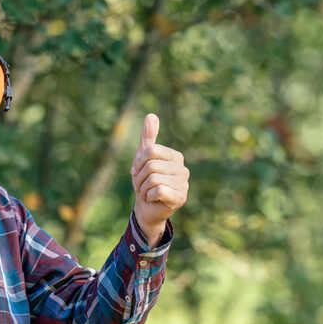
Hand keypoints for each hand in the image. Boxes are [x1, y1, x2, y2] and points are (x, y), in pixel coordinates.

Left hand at [131, 113, 188, 244]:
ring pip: (154, 179)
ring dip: (143, 188)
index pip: (151, 151)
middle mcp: (183, 169)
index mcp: (176, 157)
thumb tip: (151, 115)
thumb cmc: (145, 181)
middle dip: (139, 177)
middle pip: (151, 165)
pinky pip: (158, 190)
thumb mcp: (143, 157)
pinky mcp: (180, 198)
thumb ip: (148, 137)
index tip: (138, 171)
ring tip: (147, 192)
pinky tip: (153, 199)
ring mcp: (184, 185)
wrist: (146, 208)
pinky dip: (149, 196)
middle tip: (141, 185)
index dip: (138, 162)